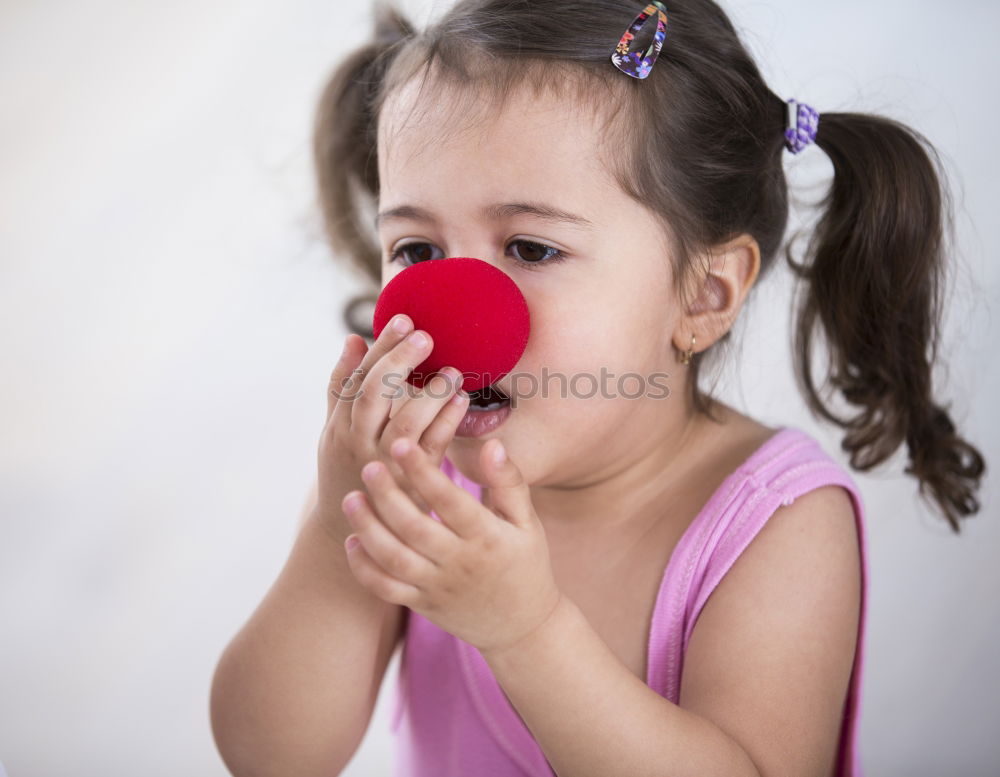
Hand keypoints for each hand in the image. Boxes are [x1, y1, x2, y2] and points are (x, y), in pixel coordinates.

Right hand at [313, 315, 469, 544]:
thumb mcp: (336, 429)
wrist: (352, 532)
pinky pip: (432, 448)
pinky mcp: (413, 484)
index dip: (380, 348)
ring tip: (451, 369)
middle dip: (399, 361)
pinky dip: (447, 422)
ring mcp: (385, 465)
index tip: (403, 319)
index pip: (357, 378)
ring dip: (428, 393)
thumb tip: (353, 339)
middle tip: (425, 335)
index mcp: (339, 425)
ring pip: (404, 423)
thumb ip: (344, 386)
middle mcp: (357, 443)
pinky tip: (462, 400)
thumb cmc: (347, 468)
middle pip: (375, 395)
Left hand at [341, 435, 562, 655]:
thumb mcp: (527, 522)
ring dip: (368, 528)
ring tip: (351, 498)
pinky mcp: (422, 605)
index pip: (449, 500)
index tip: (400, 444)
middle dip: (387, 495)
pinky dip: (364, 568)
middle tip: (369, 467)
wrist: (523, 628)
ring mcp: (437, 587)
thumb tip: (491, 444)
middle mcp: (459, 563)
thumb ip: (508, 481)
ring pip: (394, 558)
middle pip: (414, 527)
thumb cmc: (526, 564)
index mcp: (486, 537)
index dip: (423, 472)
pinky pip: (387, 589)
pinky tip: (352, 541)